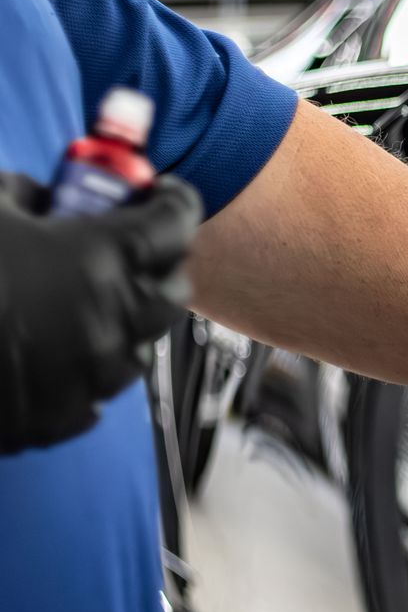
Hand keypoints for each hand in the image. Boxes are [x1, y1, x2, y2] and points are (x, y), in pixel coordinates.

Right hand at [0, 172, 201, 452]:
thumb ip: (26, 194)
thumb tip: (47, 198)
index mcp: (102, 256)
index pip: (175, 222)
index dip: (173, 201)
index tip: (163, 194)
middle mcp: (112, 318)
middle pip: (172, 290)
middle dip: (161, 265)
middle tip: (136, 249)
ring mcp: (90, 374)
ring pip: (139, 346)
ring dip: (125, 321)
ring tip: (89, 303)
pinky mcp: (62, 417)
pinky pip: (97, 393)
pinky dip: (86, 369)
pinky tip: (55, 352)